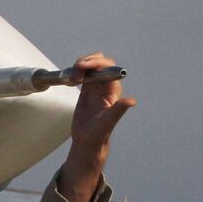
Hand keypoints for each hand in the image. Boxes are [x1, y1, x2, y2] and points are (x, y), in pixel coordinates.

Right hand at [62, 52, 135, 189]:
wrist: (88, 140)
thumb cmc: (99, 133)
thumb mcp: (108, 121)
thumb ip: (118, 110)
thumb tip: (131, 101)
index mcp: (112, 89)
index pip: (108, 66)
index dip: (97, 62)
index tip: (84, 67)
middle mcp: (105, 85)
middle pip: (99, 61)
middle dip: (87, 61)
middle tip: (77, 71)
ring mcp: (95, 86)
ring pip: (89, 65)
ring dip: (80, 66)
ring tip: (73, 79)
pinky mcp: (86, 89)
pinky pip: (81, 73)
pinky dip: (75, 72)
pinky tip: (71, 81)